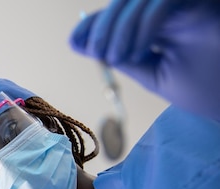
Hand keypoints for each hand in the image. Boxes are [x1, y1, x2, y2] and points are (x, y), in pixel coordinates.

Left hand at [70, 1, 219, 119]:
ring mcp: (186, 4)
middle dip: (103, 26)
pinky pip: (163, 1)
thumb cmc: (205, 88)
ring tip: (117, 56)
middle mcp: (173, 8)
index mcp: (160, 23)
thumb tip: (84, 45)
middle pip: (126, 1)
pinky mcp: (199, 2)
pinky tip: (138, 49)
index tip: (74, 41)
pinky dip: (144, 23)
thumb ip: (121, 57)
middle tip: (95, 51)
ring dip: (121, 26)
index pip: (122, 14)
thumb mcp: (153, 74)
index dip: (95, 24)